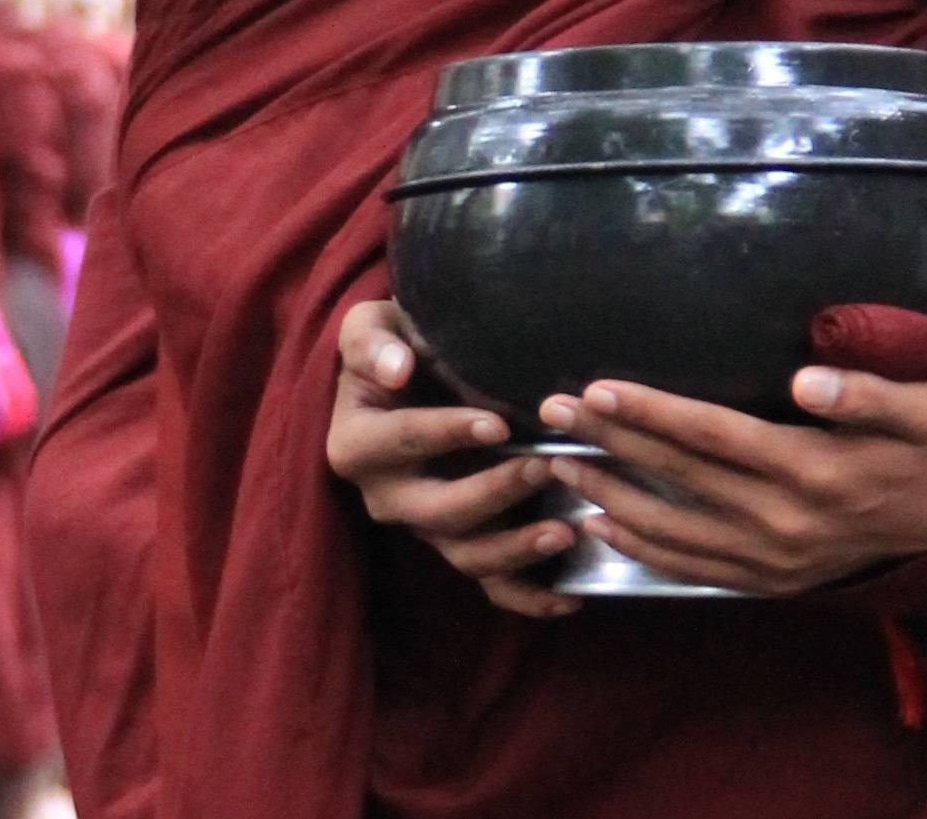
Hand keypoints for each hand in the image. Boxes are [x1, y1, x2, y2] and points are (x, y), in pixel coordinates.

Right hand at [325, 299, 578, 618]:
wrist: (409, 375)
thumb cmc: (395, 347)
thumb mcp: (370, 328)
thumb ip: (372, 344)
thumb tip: (396, 369)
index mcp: (357, 444)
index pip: (401, 441)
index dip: (447, 433)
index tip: (498, 424)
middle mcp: (386, 496)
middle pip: (436, 512)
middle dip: (492, 494)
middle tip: (544, 468)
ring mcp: (424, 527)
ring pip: (467, 556)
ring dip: (516, 549)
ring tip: (565, 531)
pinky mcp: (459, 545)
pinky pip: (491, 586)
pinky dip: (529, 598)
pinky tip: (570, 597)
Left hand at [540, 364, 926, 597]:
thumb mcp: (925, 404)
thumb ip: (867, 392)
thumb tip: (808, 381)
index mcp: (812, 470)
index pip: (711, 435)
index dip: (650, 411)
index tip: (594, 387)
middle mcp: (786, 521)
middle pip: (678, 476)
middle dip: (609, 442)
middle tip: (549, 411)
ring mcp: (778, 558)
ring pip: (674, 529)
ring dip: (611, 496)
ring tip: (557, 465)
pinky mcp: (776, 580)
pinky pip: (697, 568)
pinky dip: (645, 549)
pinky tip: (603, 525)